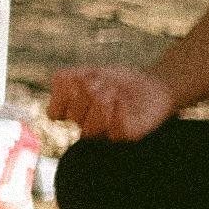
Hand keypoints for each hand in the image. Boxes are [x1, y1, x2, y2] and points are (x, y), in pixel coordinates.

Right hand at [46, 61, 176, 144]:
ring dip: (101, 101)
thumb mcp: (90, 72)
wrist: (154, 85)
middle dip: (87, 91)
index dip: (62, 97)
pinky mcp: (125, 136)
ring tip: (114, 92)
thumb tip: (55, 84)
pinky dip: (118, 111)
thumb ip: (68, 77)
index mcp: (74, 112)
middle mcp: (86, 125)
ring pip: (89, 128)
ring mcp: (105, 133)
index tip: (77, 81)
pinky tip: (124, 103)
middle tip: (104, 83)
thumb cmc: (121, 80)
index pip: (54, 113)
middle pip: (73, 115)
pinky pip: (114, 130)